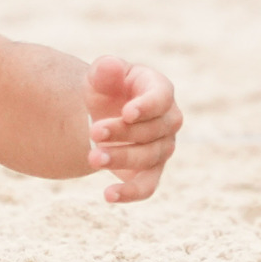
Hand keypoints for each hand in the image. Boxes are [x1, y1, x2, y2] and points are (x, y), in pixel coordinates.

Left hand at [83, 56, 180, 202]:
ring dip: (120, 158)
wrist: (101, 112)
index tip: (127, 112)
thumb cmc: (105, 88)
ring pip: (148, 158)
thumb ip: (105, 69)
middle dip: (122, 133)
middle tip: (93, 132)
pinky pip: (148, 186)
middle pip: (152, 131)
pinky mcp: (151, 170)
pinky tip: (108, 195)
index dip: (147, 106)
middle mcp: (168, 120)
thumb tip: (110, 66)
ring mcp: (162, 147)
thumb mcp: (100, 75)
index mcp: (159, 90)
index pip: (161, 99)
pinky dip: (131, 193)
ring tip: (92, 157)